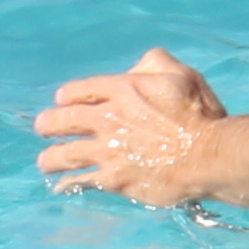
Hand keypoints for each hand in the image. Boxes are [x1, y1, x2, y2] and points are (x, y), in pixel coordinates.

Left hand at [36, 49, 229, 202]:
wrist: (205, 155)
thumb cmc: (198, 114)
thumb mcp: (180, 74)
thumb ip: (154, 63)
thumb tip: (136, 66)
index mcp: (120, 90)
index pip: (79, 90)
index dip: (67, 96)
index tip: (61, 101)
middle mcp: (106, 118)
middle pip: (63, 120)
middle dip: (48, 124)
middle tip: (42, 128)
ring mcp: (106, 150)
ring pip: (64, 154)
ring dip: (50, 158)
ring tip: (44, 162)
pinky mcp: (112, 179)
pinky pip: (81, 181)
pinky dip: (68, 183)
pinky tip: (62, 186)